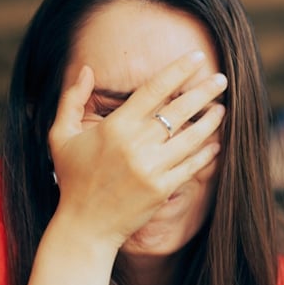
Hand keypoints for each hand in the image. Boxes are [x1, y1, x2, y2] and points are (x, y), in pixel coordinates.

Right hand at [47, 51, 227, 249]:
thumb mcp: (60, 135)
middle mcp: (136, 145)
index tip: (197, 59)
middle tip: (222, 79)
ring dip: (210, 122)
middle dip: (204, 92)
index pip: (154, 90)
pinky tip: (216, 143)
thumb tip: (86, 68)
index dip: (179, 71)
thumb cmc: (73, 178)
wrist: (85, 226)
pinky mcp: (163, 189)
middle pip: (179, 110)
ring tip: (223, 108)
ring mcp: (152, 168)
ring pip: (191, 137)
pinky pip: (191, 165)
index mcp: (115, 127)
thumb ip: (72, 99)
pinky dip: (206, 153)